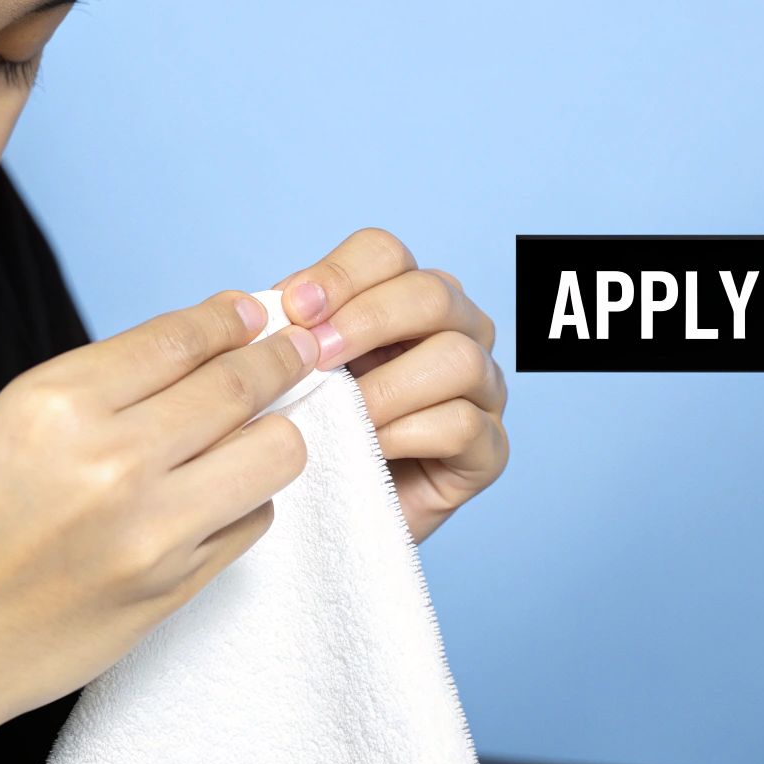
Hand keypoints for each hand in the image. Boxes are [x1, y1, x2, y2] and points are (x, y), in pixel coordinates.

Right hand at [0, 290, 321, 763]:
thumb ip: (90, 395)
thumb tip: (183, 360)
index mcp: (53, 407)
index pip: (179, 339)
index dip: (228, 319)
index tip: (251, 314)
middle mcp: (112, 463)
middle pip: (240, 386)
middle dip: (277, 357)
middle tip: (293, 348)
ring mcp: (153, 533)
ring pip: (273, 454)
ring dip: (272, 432)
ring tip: (254, 429)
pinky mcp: (174, 590)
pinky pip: (252, 523)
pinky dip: (246, 500)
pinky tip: (216, 496)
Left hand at [271, 228, 508, 543]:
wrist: (334, 510)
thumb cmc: (318, 427)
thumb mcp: (296, 367)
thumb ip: (291, 329)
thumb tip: (273, 306)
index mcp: (408, 295)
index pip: (386, 254)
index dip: (339, 276)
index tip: (293, 310)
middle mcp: (459, 329)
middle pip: (432, 294)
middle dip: (366, 322)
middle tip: (317, 359)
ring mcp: (484, 388)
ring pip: (459, 357)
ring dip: (388, 384)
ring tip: (343, 412)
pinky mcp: (490, 449)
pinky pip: (464, 425)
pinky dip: (408, 433)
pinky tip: (368, 447)